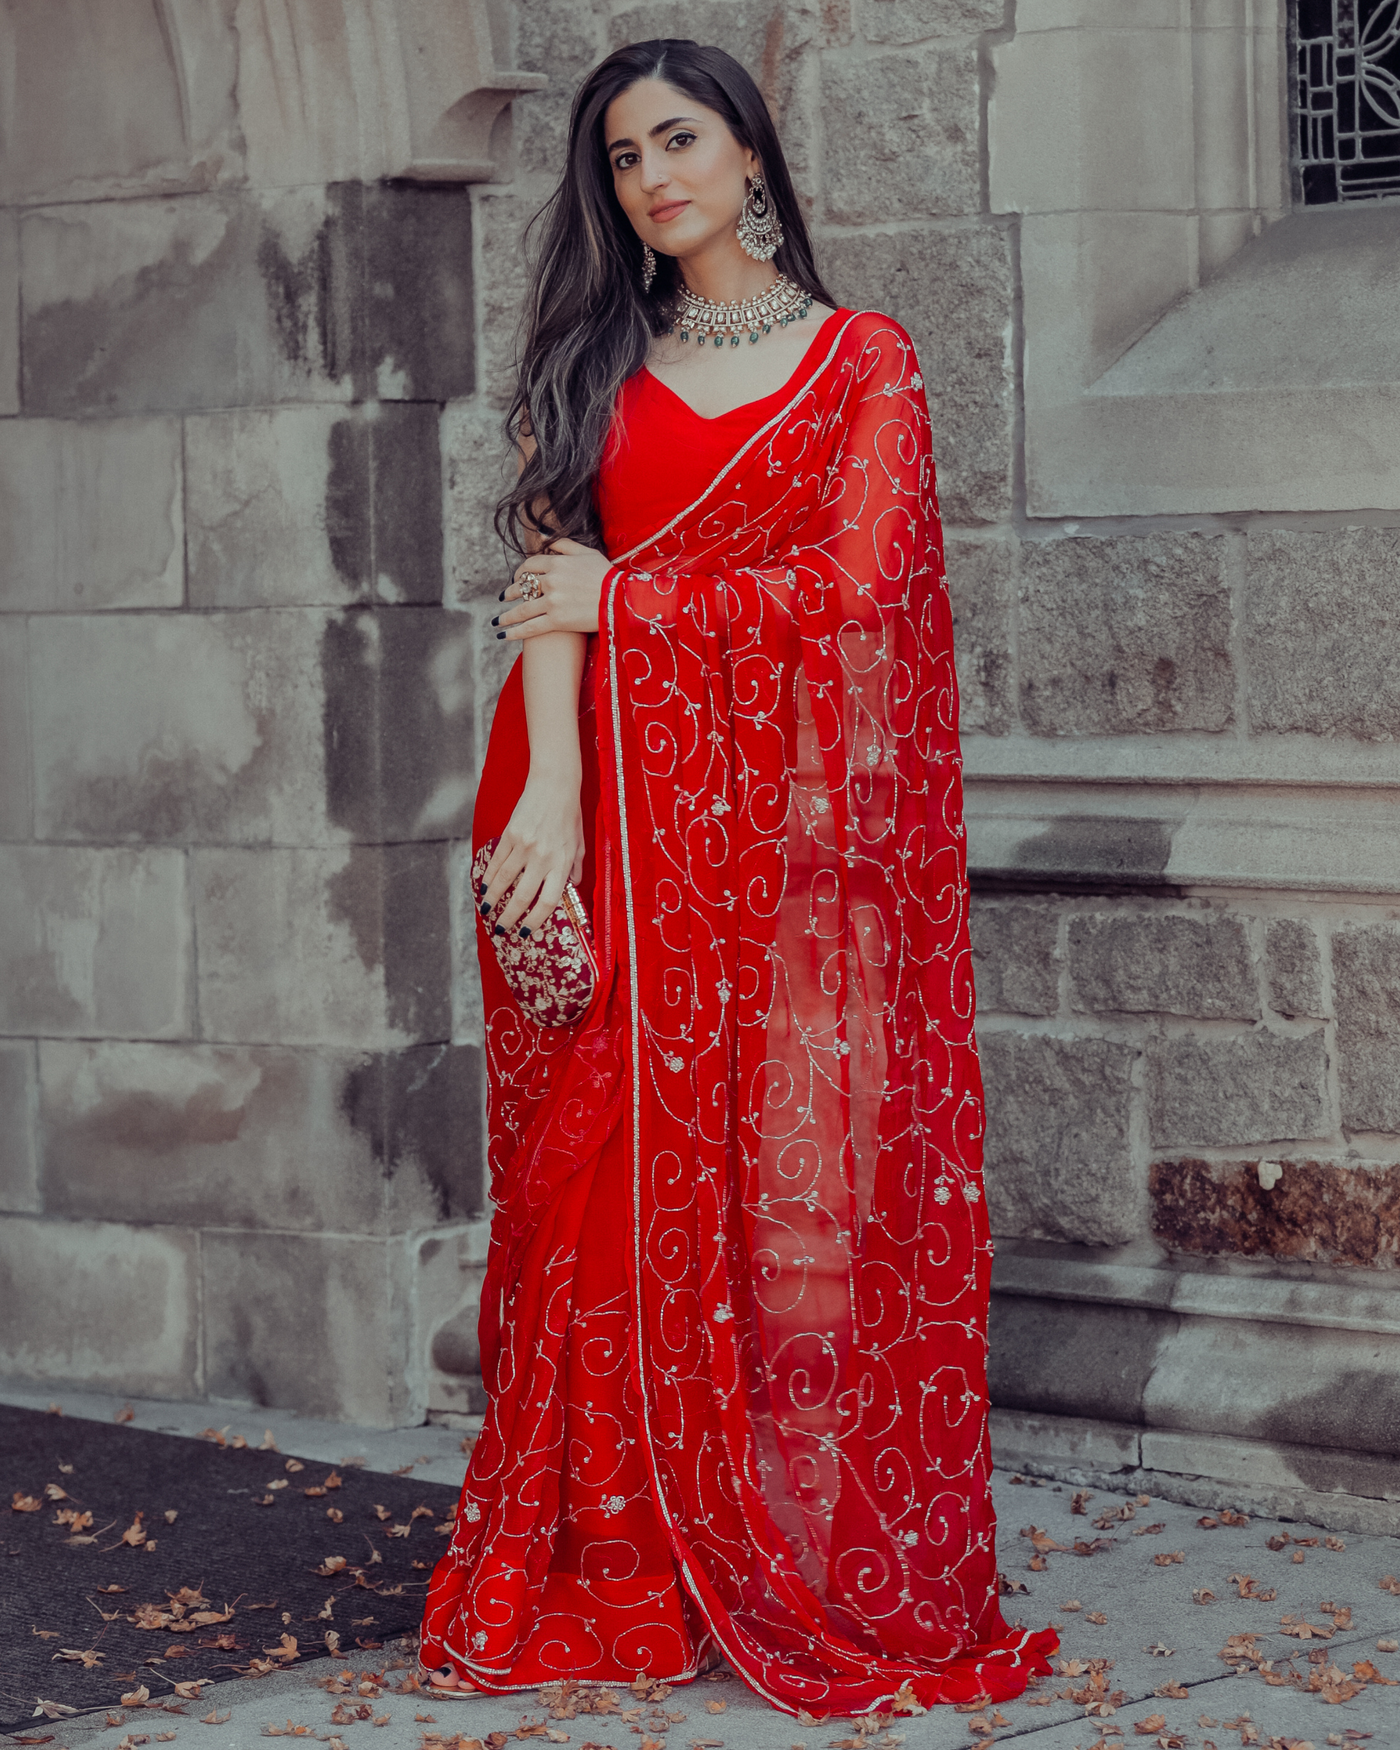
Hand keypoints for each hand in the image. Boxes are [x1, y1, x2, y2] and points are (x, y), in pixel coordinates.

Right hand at [479, 771, 584, 936]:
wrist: (554, 784)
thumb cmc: (570, 815)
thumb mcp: (580, 844)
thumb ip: (576, 869)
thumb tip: (571, 890)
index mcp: (562, 862)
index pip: (549, 900)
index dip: (536, 920)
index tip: (527, 931)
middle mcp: (543, 857)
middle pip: (523, 896)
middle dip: (509, 917)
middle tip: (501, 929)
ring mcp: (524, 845)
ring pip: (505, 880)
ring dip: (493, 899)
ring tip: (487, 911)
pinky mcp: (510, 834)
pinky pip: (497, 861)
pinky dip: (488, 876)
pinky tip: (483, 887)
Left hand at [494, 539, 612, 640]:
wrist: (621, 599)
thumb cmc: (607, 575)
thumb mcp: (587, 553)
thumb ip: (564, 544)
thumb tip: (545, 537)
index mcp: (556, 563)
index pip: (529, 566)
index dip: (519, 573)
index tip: (515, 579)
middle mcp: (550, 581)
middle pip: (522, 587)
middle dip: (510, 594)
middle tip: (503, 598)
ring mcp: (552, 602)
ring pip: (522, 609)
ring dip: (507, 616)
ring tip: (498, 621)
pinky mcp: (557, 621)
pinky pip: (530, 627)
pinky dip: (515, 632)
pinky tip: (503, 636)